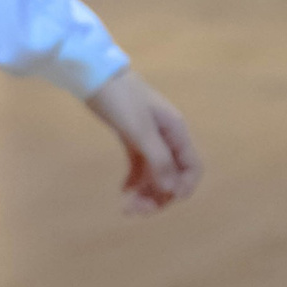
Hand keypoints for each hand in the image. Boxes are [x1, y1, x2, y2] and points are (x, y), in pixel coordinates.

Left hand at [86, 69, 201, 214]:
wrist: (94, 75)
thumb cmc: (120, 100)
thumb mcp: (140, 130)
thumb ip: (158, 159)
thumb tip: (172, 189)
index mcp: (176, 132)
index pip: (192, 167)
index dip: (184, 186)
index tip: (166, 201)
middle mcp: (166, 137)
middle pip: (172, 174)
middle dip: (159, 194)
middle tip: (136, 211)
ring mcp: (149, 138)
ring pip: (155, 172)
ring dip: (145, 191)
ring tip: (127, 207)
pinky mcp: (131, 137)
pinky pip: (139, 165)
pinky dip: (134, 179)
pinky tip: (123, 191)